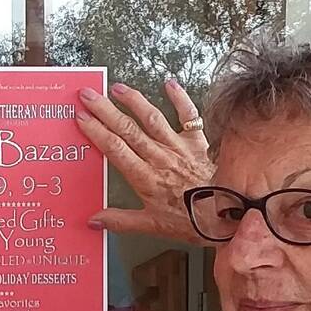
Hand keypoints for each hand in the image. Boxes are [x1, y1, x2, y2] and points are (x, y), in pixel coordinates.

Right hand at [76, 79, 215, 244]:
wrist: (228, 217)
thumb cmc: (193, 221)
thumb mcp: (152, 226)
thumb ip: (121, 221)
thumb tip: (95, 221)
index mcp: (145, 178)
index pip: (114, 149)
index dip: (96, 131)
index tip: (82, 117)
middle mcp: (160, 157)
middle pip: (127, 128)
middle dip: (105, 109)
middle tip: (89, 95)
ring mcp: (178, 147)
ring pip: (151, 117)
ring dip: (133, 101)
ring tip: (117, 88)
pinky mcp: (198, 142)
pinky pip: (188, 115)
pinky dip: (179, 98)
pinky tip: (169, 84)